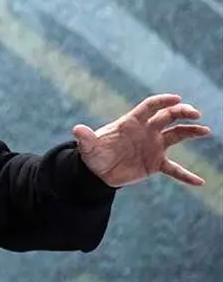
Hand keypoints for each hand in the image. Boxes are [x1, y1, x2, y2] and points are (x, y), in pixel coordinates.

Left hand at [72, 94, 210, 187]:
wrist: (98, 172)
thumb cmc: (94, 154)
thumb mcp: (88, 147)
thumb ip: (86, 138)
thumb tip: (77, 129)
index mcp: (132, 122)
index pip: (150, 107)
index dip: (163, 101)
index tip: (177, 99)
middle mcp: (147, 131)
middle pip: (168, 117)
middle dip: (182, 113)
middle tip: (195, 114)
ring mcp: (153, 146)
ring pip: (177, 136)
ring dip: (191, 132)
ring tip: (205, 131)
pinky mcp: (155, 164)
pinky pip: (174, 169)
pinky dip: (186, 175)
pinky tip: (199, 181)